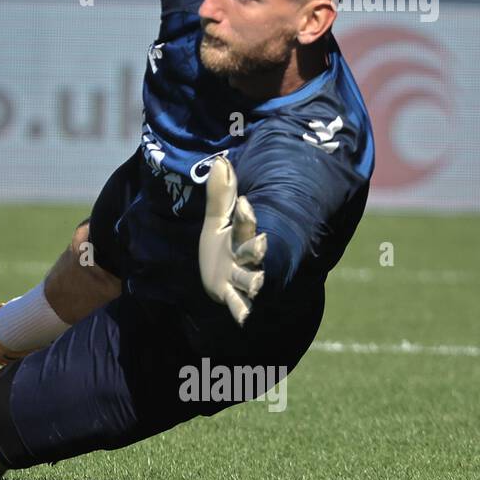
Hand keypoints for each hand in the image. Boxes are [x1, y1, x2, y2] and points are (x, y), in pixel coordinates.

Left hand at [198, 157, 266, 326]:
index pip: (246, 224)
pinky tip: (244, 319)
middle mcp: (244, 256)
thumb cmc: (222, 242)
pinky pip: (239, 304)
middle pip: (253, 251)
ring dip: (254, 280)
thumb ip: (220, 194)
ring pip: (250, 278)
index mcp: (241, 235)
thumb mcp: (218, 218)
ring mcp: (239, 277)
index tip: (246, 204)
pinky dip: (242, 311)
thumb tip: (221, 161)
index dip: (246, 216)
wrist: (218, 272)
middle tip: (261, 244)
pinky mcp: (229, 295)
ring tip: (259, 282)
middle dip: (257, 248)